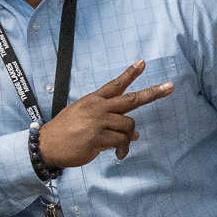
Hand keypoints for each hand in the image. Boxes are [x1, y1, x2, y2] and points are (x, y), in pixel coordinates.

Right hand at [37, 62, 172, 167]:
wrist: (46, 145)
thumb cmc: (64, 131)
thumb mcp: (82, 118)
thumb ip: (108, 122)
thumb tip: (134, 133)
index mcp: (92, 101)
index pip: (115, 85)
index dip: (130, 74)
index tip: (142, 63)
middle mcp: (97, 108)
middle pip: (131, 99)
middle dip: (153, 93)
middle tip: (170, 87)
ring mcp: (98, 122)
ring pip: (129, 125)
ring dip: (129, 137)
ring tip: (122, 146)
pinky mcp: (97, 138)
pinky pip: (120, 141)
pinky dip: (122, 148)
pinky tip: (118, 154)